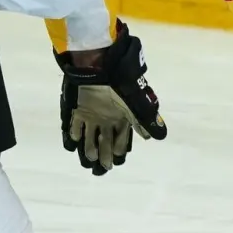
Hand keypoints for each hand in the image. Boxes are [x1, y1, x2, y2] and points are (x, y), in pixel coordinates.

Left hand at [56, 22, 166, 174]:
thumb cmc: (120, 82)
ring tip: (88, 161)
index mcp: (123, 116)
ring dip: (89, 148)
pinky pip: (73, 123)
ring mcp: (92, 112)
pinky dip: (72, 134)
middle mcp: (108, 116)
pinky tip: (72, 145)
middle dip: (105, 155)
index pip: (123, 138)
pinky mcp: (78, 106)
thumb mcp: (136, 103)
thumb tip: (161, 137)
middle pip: (107, 140)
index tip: (117, 162)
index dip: (120, 151)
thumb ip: (146, 121)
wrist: (99, 62)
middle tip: (101, 170)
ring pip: (90, 135)